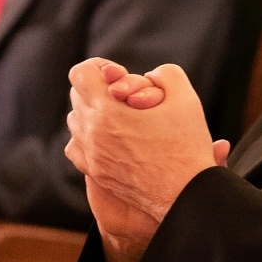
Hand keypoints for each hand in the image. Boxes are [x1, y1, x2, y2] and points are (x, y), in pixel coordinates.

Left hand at [64, 59, 225, 261]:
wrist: (185, 193)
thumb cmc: (186, 146)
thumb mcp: (185, 97)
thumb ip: (165, 74)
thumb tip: (150, 76)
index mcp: (108, 110)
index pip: (80, 74)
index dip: (99, 68)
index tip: (119, 76)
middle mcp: (92, 132)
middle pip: (77, 95)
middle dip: (100, 89)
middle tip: (126, 97)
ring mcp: (91, 155)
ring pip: (75, 121)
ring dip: (93, 112)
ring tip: (121, 117)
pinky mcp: (96, 173)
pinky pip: (75, 147)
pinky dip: (87, 137)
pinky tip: (109, 138)